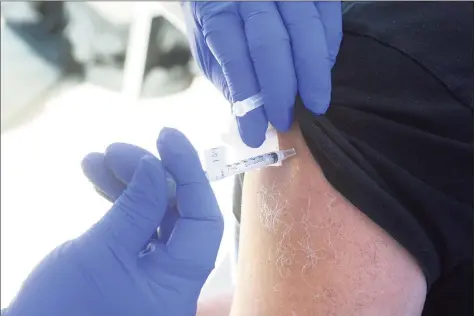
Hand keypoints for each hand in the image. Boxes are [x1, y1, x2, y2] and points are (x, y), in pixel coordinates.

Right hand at [4, 128, 223, 315]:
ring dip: (127, 184)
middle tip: (117, 150)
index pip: (203, 220)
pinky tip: (98, 180)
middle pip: (176, 213)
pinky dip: (117, 203)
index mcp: (179, 283)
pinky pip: (133, 229)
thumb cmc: (62, 310)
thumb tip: (156, 166)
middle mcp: (172, 279)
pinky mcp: (128, 269)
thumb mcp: (102, 252)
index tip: (168, 139)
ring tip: (97, 159)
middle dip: (149, 176)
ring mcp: (149, 274)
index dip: (190, 174)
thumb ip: (136, 207)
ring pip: (152, 217)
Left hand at [182, 1, 341, 146]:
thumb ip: (232, 80)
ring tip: (316, 104)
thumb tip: (256, 118)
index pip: (234, 61)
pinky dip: (329, 47)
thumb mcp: (212, 52)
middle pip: (271, 43)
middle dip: (281, 89)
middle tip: (286, 121)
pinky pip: (328, 16)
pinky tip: (323, 69)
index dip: (247, 101)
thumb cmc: (220, 24)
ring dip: (313, 72)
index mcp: (218, 16)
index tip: (254, 135)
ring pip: (305, 29)